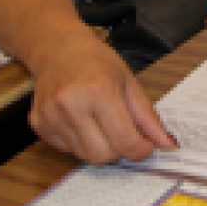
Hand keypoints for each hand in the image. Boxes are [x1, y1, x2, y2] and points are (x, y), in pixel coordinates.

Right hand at [27, 31, 176, 163]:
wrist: (58, 49)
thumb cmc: (97, 62)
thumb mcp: (130, 82)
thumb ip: (148, 117)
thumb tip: (168, 144)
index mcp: (99, 90)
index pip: (125, 140)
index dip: (141, 149)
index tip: (146, 144)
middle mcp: (71, 105)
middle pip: (103, 155)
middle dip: (119, 150)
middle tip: (123, 131)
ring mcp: (51, 116)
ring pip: (84, 156)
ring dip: (100, 146)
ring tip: (101, 121)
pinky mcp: (39, 125)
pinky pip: (68, 150)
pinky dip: (81, 142)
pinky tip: (82, 120)